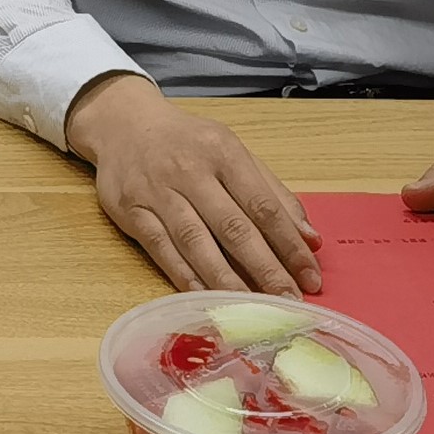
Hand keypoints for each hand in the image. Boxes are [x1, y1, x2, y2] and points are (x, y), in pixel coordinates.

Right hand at [66, 73, 324, 296]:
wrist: (123, 124)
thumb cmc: (188, 143)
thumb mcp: (232, 152)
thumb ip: (272, 192)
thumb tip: (310, 238)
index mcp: (223, 152)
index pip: (263, 205)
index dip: (289, 244)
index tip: (311, 276)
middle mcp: (190, 171)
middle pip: (233, 227)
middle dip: (265, 269)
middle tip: (288, 301)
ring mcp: (157, 192)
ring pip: (197, 242)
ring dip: (228, 280)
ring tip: (253, 309)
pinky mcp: (131, 211)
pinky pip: (161, 249)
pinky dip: (186, 277)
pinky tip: (207, 299)